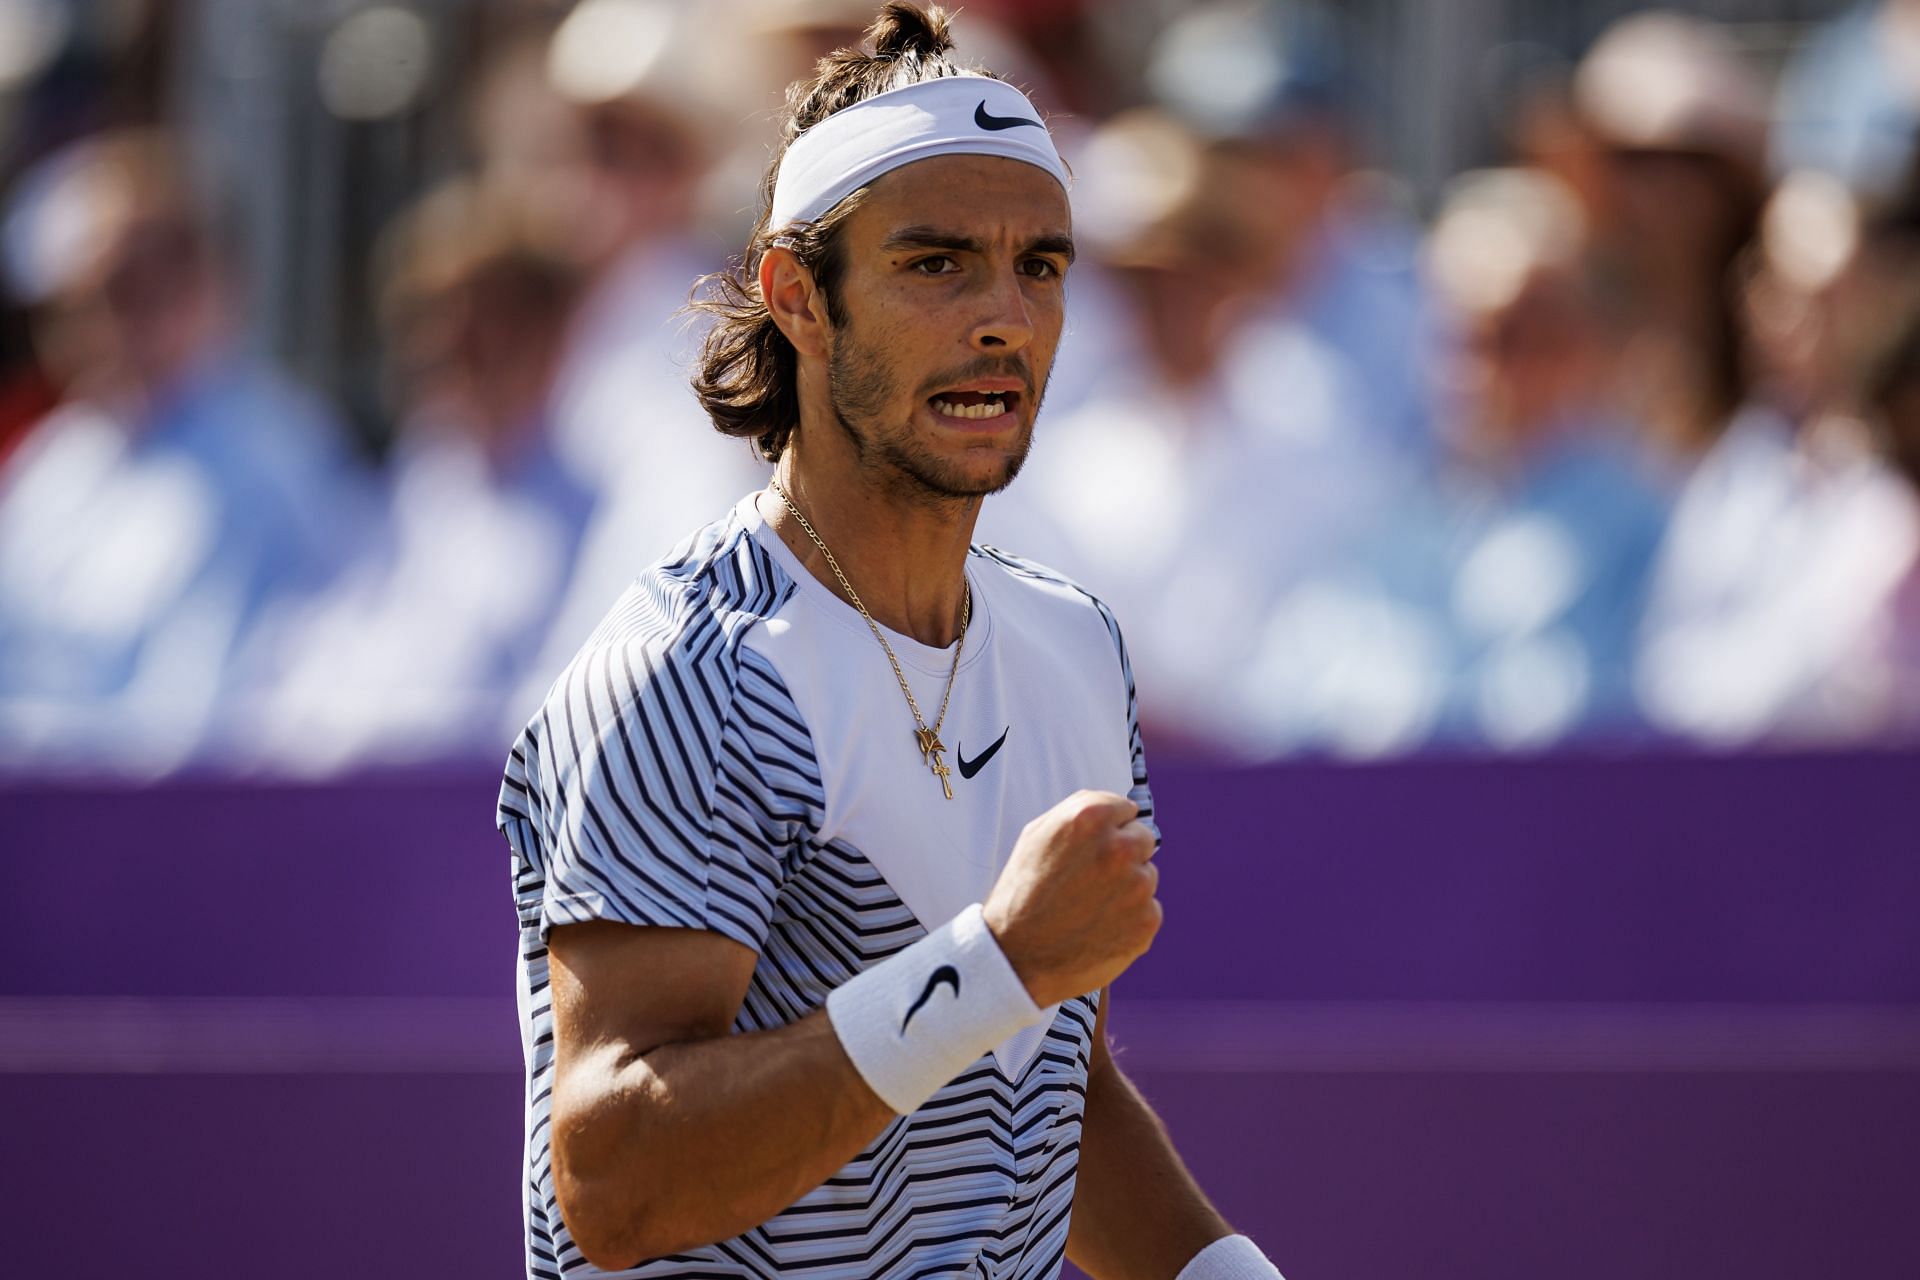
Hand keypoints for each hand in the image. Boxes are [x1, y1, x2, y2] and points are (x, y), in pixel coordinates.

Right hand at [983, 790, 1160, 1007]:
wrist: (1017, 958)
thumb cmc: (1022, 894)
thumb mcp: (1036, 835)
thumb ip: (1080, 812)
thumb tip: (1117, 809)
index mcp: (1090, 818)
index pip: (1125, 809)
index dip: (1107, 829)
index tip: (1093, 849)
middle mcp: (1120, 847)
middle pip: (1143, 839)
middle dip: (1124, 855)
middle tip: (1092, 879)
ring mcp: (1137, 886)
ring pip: (1147, 876)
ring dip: (1127, 888)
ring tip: (1089, 907)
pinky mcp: (1147, 921)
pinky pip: (1149, 910)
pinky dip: (1130, 919)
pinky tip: (1099, 927)